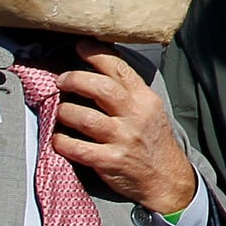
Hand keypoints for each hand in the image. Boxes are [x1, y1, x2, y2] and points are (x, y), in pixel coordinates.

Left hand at [54, 43, 198, 218]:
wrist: (167, 179)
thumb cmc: (153, 141)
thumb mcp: (150, 110)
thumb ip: (128, 92)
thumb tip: (97, 70)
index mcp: (144, 99)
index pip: (119, 68)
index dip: (96, 54)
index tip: (79, 46)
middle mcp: (135, 116)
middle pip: (100, 88)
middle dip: (74, 79)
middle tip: (61, 81)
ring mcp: (123, 139)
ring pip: (83, 117)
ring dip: (64, 112)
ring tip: (61, 112)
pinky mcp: (110, 161)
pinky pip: (77, 148)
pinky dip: (61, 141)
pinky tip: (58, 139)